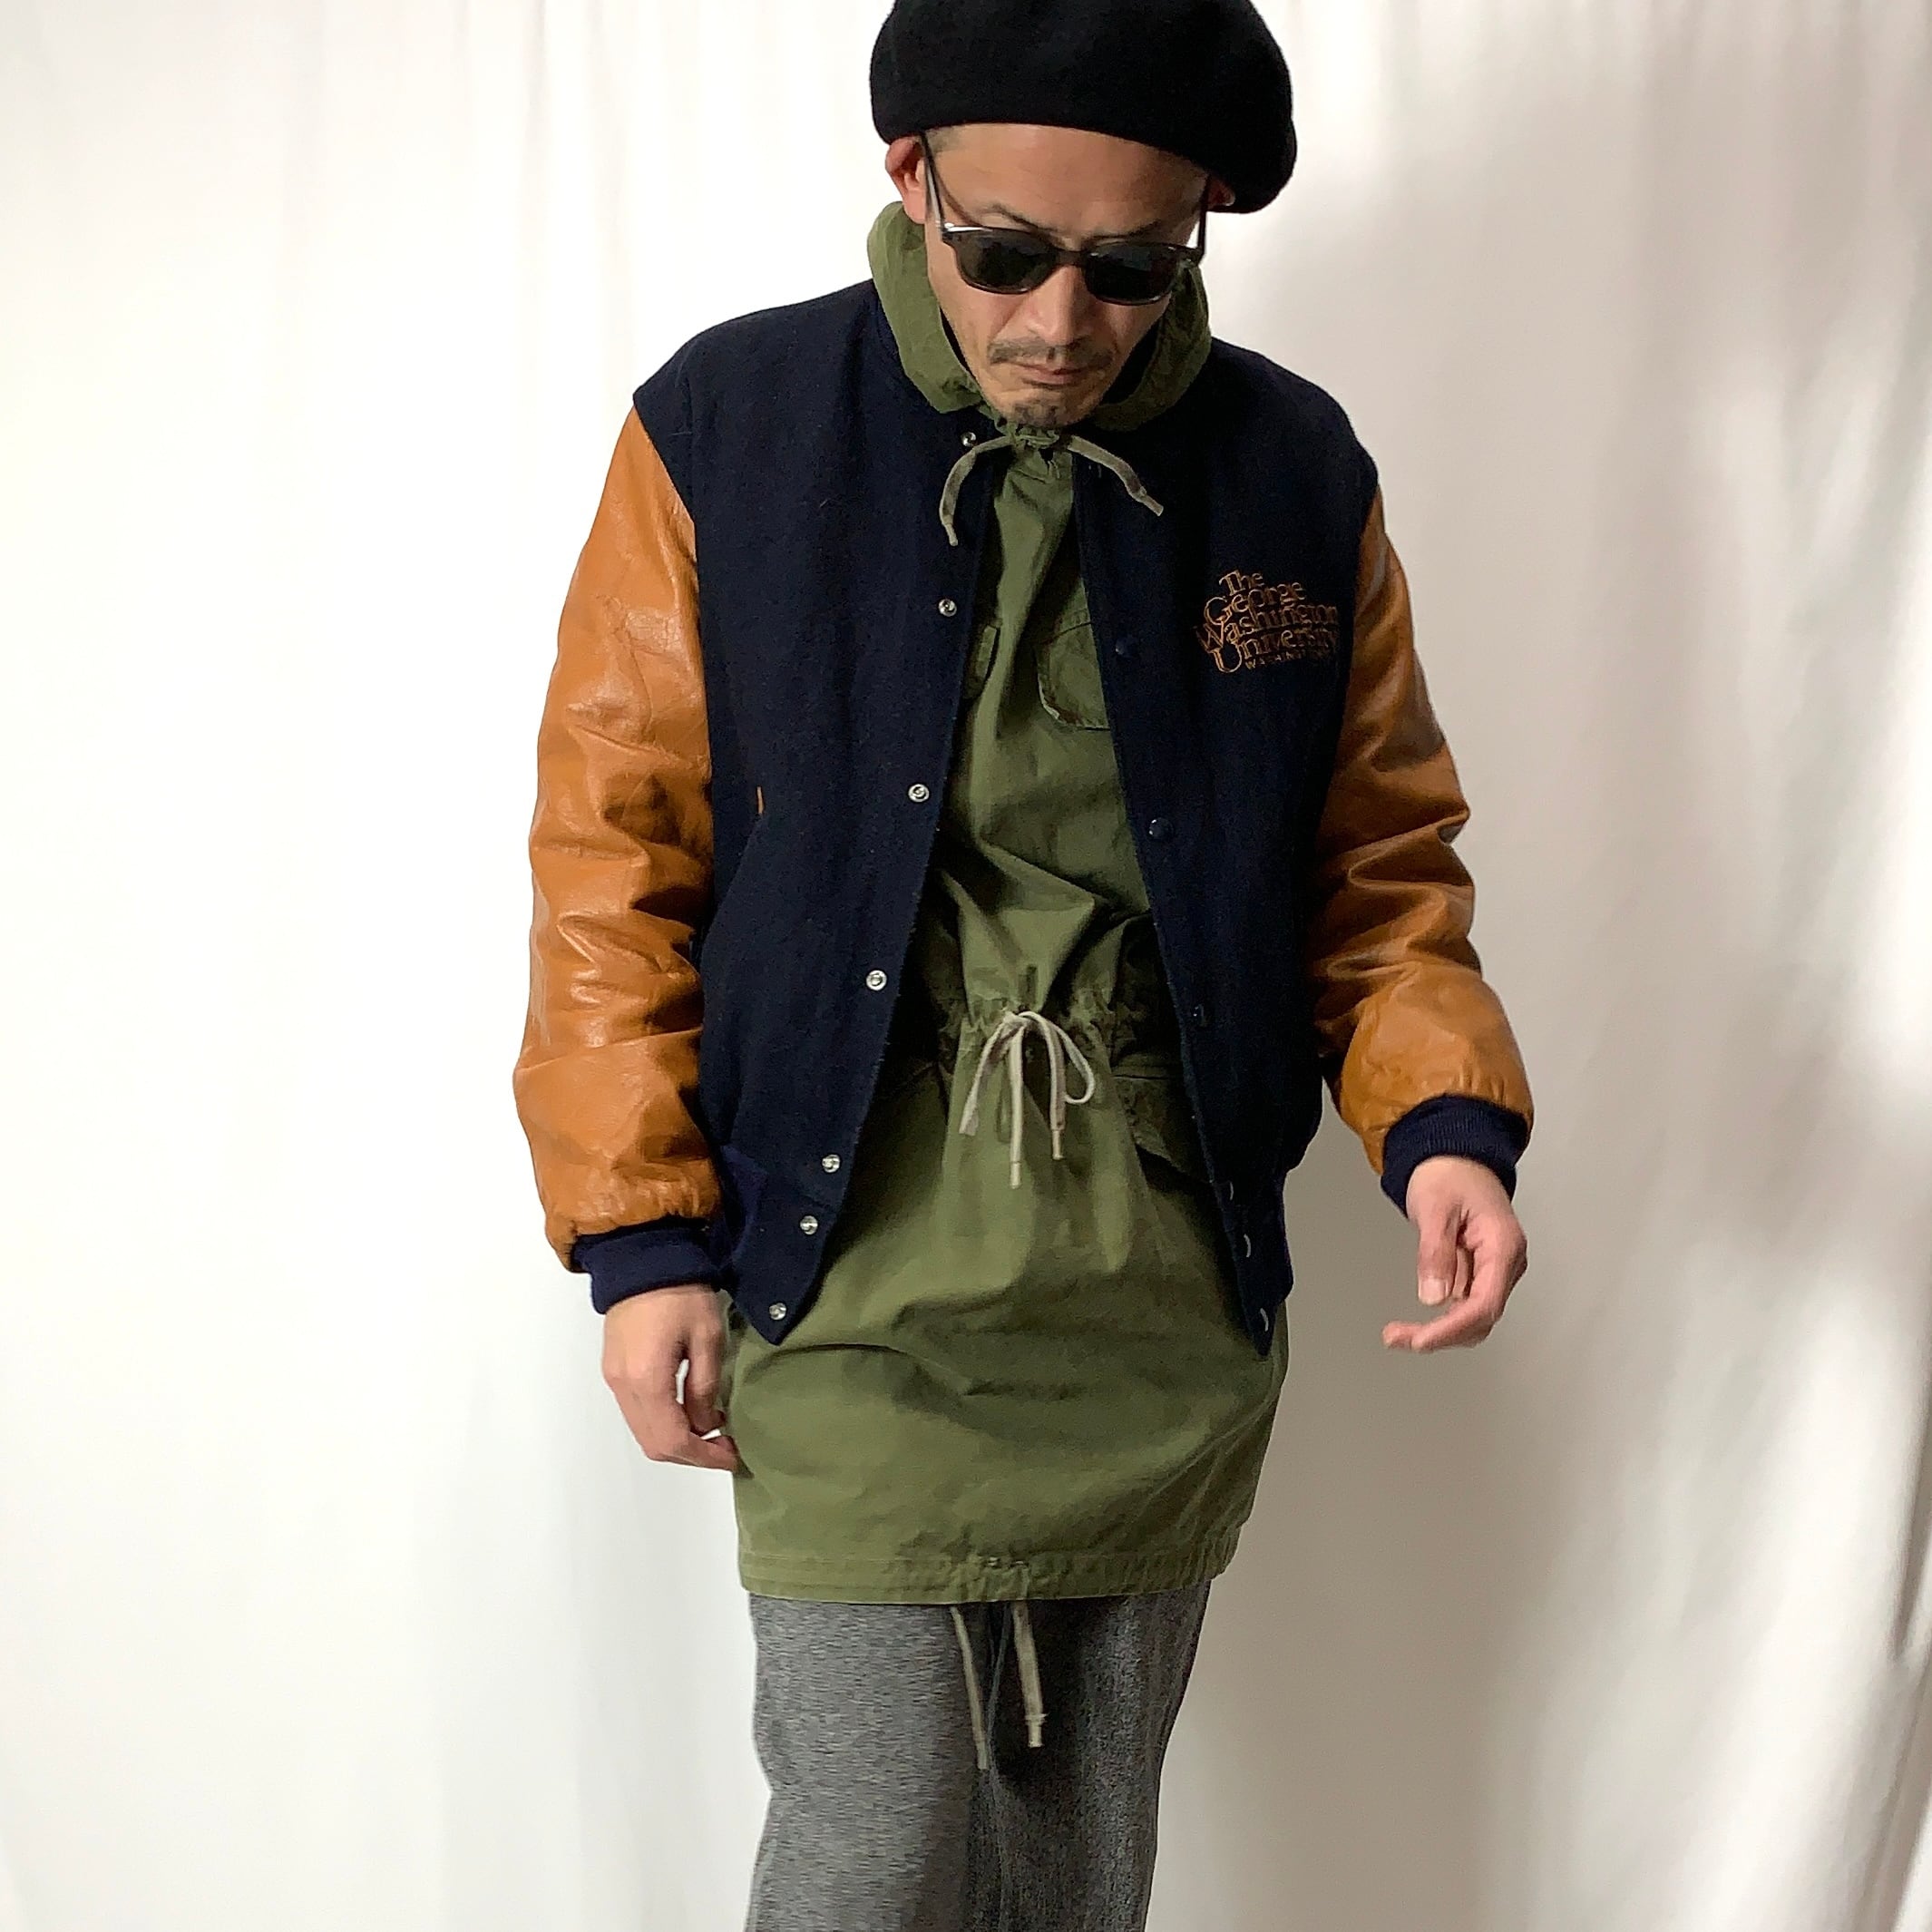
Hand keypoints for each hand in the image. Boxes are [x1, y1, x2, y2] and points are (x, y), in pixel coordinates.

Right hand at [602, 1284, 739, 1469]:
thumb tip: (706, 1425)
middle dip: (691, 1453)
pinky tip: (688, 1410)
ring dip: (677, 1439)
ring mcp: (613, 1380)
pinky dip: (662, 1422)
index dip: (703, 1456)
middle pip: (653, 1444)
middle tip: (725, 1445)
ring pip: (643, 1431)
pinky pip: (636, 1412)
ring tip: (712, 1429)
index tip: (732, 1455)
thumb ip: (704, 1388)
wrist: (642, 1258)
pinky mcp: (613, 1370)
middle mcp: (622, 1388)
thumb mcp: (706, 1338)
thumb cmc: (680, 1293)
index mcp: (646, 1381)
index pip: (672, 1441)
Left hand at [1382, 1156, 1527, 1352]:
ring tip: (1397, 1334)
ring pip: (1473, 1318)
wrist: (1455, 1157)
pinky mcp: (1479, 1273)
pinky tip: (1413, 1323)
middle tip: (1397, 1338)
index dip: (1452, 1328)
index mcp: (1503, 1247)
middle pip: (1481, 1318)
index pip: (1485, 1304)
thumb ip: (1435, 1254)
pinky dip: (1440, 1318)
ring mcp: (1494, 1270)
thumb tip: (1433, 1298)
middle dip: (1441, 1335)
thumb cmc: (1450, 1174)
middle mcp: (1505, 1264)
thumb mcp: (1435, 1208)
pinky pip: (1464, 1306)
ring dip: (1439, 1331)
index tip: (1420, 1340)